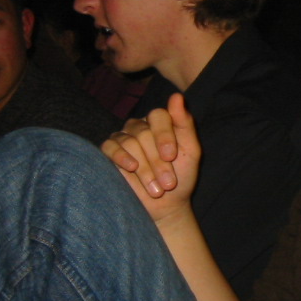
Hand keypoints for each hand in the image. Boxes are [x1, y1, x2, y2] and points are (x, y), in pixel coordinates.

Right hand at [101, 94, 201, 223]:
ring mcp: (124, 138)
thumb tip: (176, 96)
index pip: (158, 115)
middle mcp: (141, 126)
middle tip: (168, 183)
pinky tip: (131, 168)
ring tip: (156, 189)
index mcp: (162, 123)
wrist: (165, 205)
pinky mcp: (110, 152)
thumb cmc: (181, 177)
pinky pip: (110, 146)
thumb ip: (185, 123)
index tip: (171, 156)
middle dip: (157, 161)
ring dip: (145, 169)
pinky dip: (121, 157)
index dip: (164, 135)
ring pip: (129, 143)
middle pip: (143, 133)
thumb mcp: (191, 151)